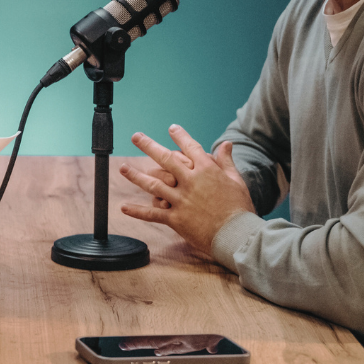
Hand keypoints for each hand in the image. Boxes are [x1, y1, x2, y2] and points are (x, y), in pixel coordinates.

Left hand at [119, 125, 254, 254]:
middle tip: (136, 137)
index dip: (180, 136)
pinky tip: (124, 207)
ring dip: (136, 176)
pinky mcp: (176, 218)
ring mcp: (181, 199)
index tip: (172, 128)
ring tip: (123, 168)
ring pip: (153, 184)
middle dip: (148, 145)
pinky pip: (152, 214)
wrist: (237, 235)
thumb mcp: (237, 181)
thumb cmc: (240, 208)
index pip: (190, 147)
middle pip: (165, 159)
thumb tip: (226, 143)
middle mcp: (191, 181)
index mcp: (207, 170)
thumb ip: (226, 161)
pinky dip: (137, 211)